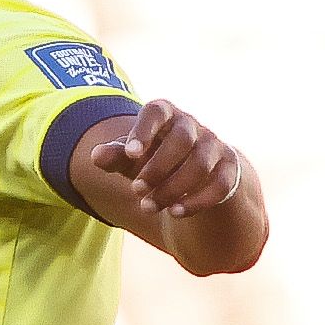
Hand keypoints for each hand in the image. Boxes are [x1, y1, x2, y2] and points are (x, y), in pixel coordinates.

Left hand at [84, 100, 244, 220]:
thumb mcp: (132, 159)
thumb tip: (96, 156)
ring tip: (147, 208)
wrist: (193, 174)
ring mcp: (214, 147)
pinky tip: (175, 213)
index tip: (130, 154)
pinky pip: (219, 185)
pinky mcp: (229, 170)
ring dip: (172, 188)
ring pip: (200, 165)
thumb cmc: (154, 159)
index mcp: (166, 116)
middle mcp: (193, 127)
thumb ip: (115, 156)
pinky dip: (196, 201)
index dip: (144, 130)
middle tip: (136, 190)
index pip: (157, 111)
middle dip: (157, 168)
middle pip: (181, 140)